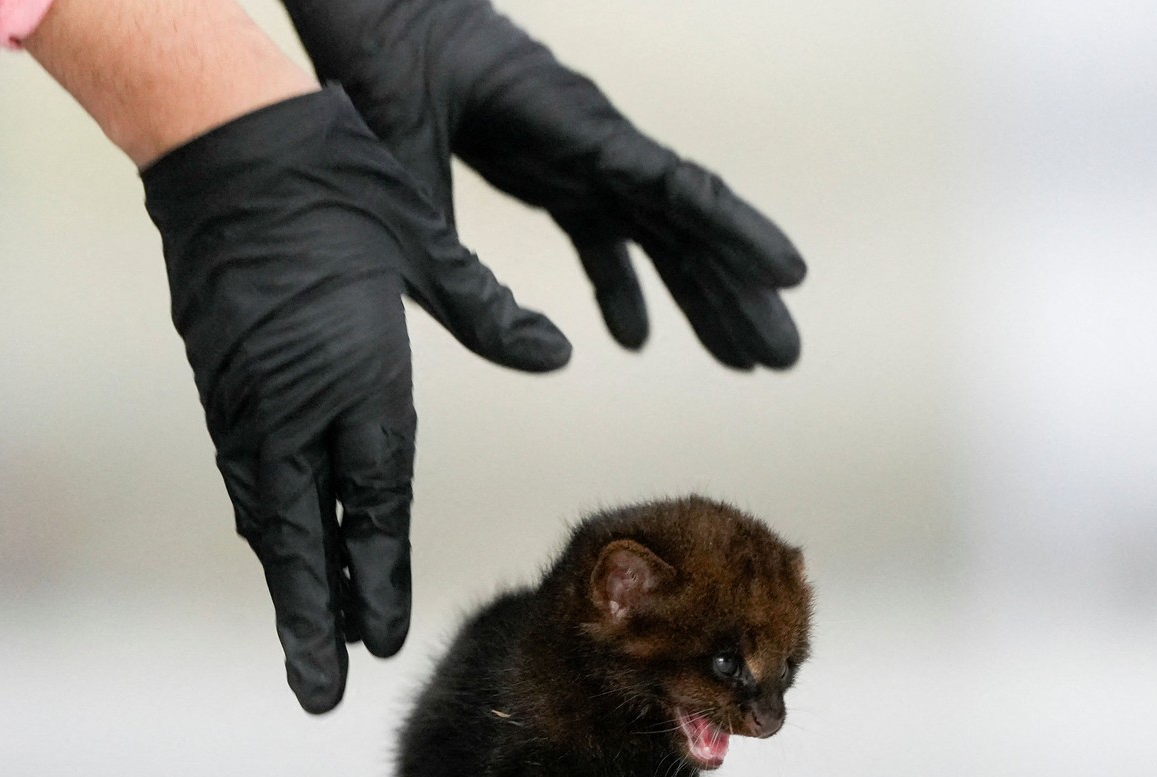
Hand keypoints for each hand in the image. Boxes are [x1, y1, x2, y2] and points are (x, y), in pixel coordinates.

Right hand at [142, 88, 569, 711]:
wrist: (232, 148)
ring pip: (270, 516)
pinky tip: (281, 556)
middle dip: (316, 620)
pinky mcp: (221, 387)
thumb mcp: (421, 251)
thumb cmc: (339, 191)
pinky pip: (247, 477)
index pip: (373, 504)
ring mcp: (249, 401)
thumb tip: (557, 352)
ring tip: (304, 651)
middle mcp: (296, 406)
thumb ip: (487, 313)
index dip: (377, 580)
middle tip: (319, 694)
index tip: (381, 641)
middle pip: (307, 536)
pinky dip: (267, 528)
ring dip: (288, 586)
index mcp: (357, 379)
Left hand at [286, 0, 806, 369]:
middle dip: (738, 290)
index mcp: (575, 126)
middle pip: (685, 222)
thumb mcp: (407, 173)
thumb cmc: (382, 64)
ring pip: (655, 232)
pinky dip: (619, 285)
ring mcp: (575, 153)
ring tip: (740, 360)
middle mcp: (594, 138)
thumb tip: (549, 357)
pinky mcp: (546, 167)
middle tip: (783, 356)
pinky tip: (632, 339)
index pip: (677, 186)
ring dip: (697, 296)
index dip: (738, 234)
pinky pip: (600, 233)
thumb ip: (462, 272)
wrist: (366, 1)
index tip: (791, 277)